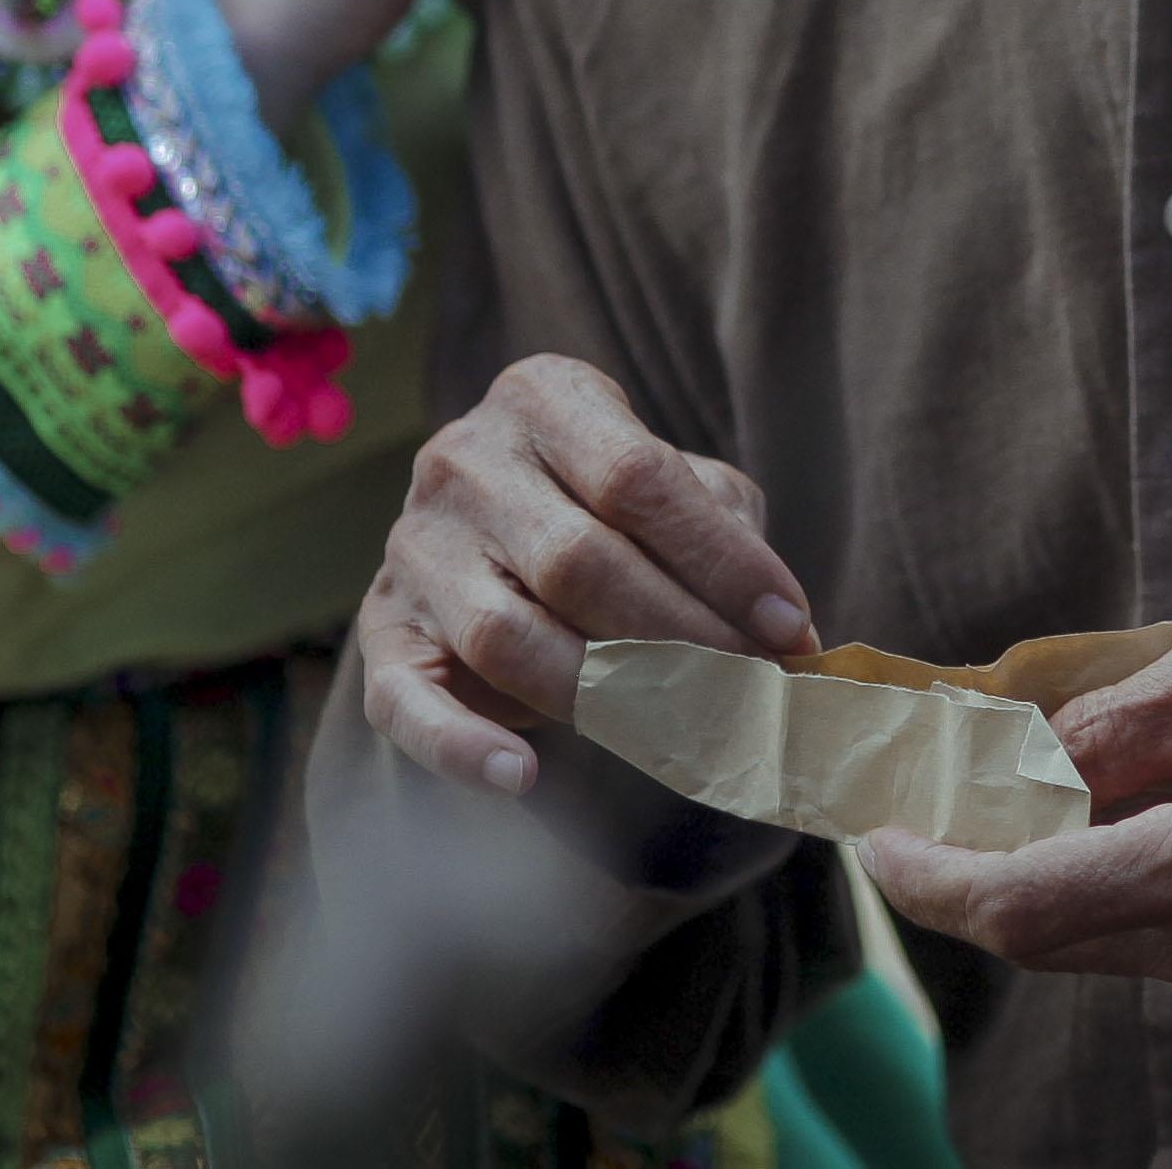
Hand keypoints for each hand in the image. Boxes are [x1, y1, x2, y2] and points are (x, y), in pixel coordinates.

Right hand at [359, 354, 816, 796]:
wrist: (492, 530)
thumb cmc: (611, 507)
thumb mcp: (672, 486)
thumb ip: (721, 530)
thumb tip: (785, 634)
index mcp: (542, 398)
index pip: (636, 477)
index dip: (721, 560)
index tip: (788, 626)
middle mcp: (464, 461)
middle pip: (578, 560)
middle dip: (680, 636)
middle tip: (750, 691)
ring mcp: (414, 548)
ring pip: (507, 635)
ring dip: (603, 697)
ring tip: (680, 733)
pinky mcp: (383, 632)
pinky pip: (406, 701)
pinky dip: (461, 746)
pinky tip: (521, 775)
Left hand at [860, 616, 1171, 1013]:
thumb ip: (1120, 718)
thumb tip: (1018, 758)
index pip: (1023, 909)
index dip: (930, 879)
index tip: (872, 833)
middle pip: (1048, 933)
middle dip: (973, 864)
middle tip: (922, 789)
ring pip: (1099, 934)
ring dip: (1044, 864)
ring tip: (1020, 776)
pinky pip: (1156, 932)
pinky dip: (1111, 872)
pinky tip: (1115, 801)